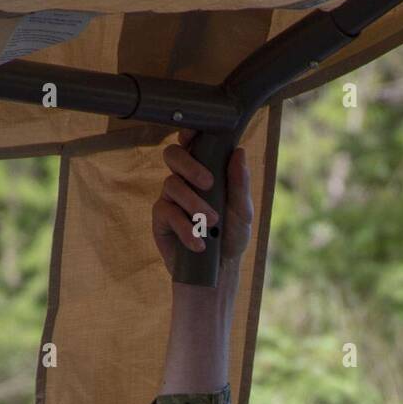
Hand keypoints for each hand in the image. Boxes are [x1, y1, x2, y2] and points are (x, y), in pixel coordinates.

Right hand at [152, 128, 253, 277]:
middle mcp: (183, 180)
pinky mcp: (160, 220)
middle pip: (173, 155)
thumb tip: (239, 152)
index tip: (193, 134)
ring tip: (211, 223)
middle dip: (190, 165)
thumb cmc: (231, 236)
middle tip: (209, 183)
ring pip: (171, 184)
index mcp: (203, 170)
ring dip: (193, 203)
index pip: (191, 143)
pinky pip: (166, 213)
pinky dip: (185, 228)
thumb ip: (240, 183)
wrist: (218, 270)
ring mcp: (170, 198)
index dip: (188, 133)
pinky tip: (199, 243)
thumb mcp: (242, 211)